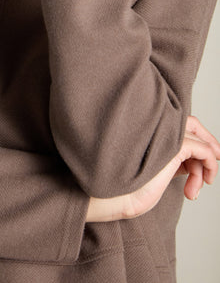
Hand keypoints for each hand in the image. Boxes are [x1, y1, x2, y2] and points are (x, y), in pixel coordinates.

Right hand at [86, 116, 219, 222]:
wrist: (110, 196)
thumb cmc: (123, 189)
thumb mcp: (153, 172)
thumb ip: (169, 161)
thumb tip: (193, 164)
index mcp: (148, 132)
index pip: (179, 124)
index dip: (196, 139)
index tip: (205, 161)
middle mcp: (156, 128)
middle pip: (191, 125)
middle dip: (208, 145)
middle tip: (213, 166)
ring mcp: (164, 136)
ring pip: (198, 142)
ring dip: (204, 167)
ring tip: (193, 191)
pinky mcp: (172, 147)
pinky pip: (202, 150)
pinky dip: (209, 164)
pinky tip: (200, 182)